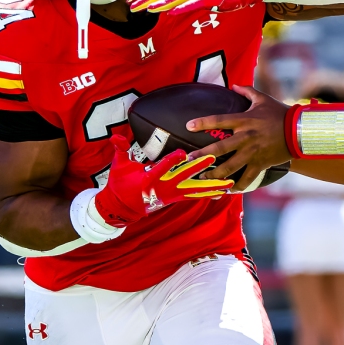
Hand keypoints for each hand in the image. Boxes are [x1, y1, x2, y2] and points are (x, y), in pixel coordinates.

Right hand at [93, 133, 232, 226]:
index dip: (171, 160)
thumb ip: (120, 149)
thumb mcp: (119, 166)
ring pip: (195, 189)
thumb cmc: (120, 184)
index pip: (161, 168)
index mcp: (148, 178)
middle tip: (213, 157)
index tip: (182, 152)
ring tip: (229, 181)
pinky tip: (224, 191)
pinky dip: (209, 194)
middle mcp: (163, 187)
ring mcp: (172, 194)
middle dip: (199, 167)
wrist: (123, 207)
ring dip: (212, 184)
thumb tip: (114, 136)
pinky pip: (196, 196)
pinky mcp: (176, 198)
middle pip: (184, 176)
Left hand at [186, 84, 290, 190]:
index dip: (202, 123)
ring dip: (215, 174)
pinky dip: (237, 186)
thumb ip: (246, 91)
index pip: (218, 120)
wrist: (298, 131)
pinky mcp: (260, 164)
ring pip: (230, 167)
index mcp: (243, 120)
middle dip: (202, 155)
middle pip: (219, 148)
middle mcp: (245, 137)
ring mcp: (252, 153)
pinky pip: (247, 179)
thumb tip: (233, 85)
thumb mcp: (262, 99)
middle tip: (189, 159)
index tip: (188, 126)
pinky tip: (228, 190)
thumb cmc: (279, 113)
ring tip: (203, 178)